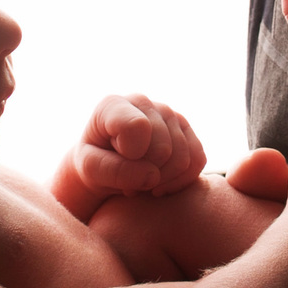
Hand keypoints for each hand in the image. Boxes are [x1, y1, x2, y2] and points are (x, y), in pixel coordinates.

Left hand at [67, 94, 206, 201]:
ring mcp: (168, 115)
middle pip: (163, 149)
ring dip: (162, 181)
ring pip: (183, 157)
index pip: (137, 127)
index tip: (117, 161)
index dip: (131, 154)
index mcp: (114, 105)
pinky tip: (159, 184)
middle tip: (128, 180)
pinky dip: (181, 181)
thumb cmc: (94, 164)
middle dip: (147, 174)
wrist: (106, 167)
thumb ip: (113, 171)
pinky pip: (198, 160)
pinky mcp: (186, 132)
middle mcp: (144, 103)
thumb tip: (152, 175)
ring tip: (140, 182)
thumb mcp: (89, 170)